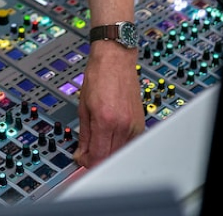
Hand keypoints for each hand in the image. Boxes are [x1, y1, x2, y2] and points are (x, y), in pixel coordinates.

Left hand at [72, 43, 145, 167]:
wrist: (115, 59)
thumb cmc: (99, 75)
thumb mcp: (83, 106)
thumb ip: (83, 134)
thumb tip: (81, 154)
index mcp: (105, 120)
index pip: (98, 157)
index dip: (87, 163)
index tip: (81, 158)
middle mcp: (123, 125)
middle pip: (111, 158)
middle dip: (97, 160)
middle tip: (86, 153)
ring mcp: (134, 125)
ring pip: (121, 153)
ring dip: (108, 153)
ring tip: (97, 143)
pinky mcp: (141, 123)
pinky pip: (130, 144)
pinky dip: (119, 146)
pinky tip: (110, 138)